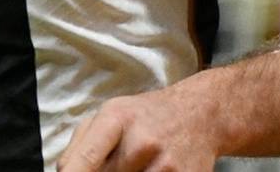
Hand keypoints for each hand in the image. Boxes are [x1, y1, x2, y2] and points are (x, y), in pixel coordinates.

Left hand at [57, 88, 219, 171]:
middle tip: (117, 163)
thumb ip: (81, 145)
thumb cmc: (144, 116)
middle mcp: (142, 141)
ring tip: (135, 165)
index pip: (87, 158)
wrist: (198, 113)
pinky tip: (151, 169)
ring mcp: (166, 164)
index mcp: (116, 119)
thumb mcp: (109, 115)